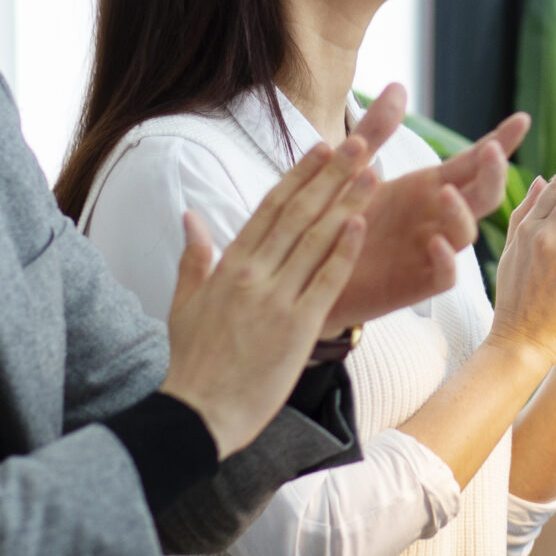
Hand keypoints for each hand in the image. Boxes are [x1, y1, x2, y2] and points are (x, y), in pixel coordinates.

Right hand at [159, 138, 374, 454]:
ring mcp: (276, 299)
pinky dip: (343, 251)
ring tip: (371, 170)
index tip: (320, 147)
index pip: (269, 208)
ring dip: (346, 202)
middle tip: (357, 142)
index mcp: (229, 266)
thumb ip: (194, 257)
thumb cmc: (193, 362)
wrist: (197, 414)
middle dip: (330, 175)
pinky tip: (361, 224)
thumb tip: (189, 216)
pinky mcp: (297, 326)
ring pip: (316, 240)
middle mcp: (253, 275)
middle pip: (298, 214)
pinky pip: (325, 281)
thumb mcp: (184, 303)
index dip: (298, 176)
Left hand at [324, 87, 529, 332]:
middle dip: (493, 173)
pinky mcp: (416, 283)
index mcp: (428, 187)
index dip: (499, 142)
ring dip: (461, 213)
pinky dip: (445, 260)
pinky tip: (434, 243)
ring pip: (466, 233)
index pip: (473, 162)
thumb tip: (398, 86)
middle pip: (482, 195)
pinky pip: (444, 275)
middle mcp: (437, 217)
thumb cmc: (336, 218)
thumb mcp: (352, 169)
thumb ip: (376, 130)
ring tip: (445, 193)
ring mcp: (431, 250)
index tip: (521, 120)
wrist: (309, 270)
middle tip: (490, 152)